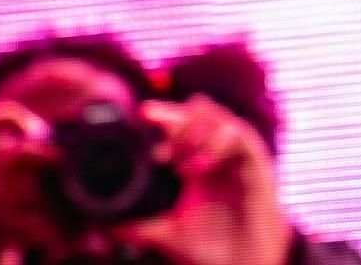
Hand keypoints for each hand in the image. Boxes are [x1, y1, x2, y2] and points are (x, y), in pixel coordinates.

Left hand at [112, 96, 291, 264]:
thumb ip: (139, 228)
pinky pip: (238, 135)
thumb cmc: (211, 248)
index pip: (181, 124)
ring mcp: (238, 156)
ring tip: (178, 166)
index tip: (142, 116)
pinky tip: (198, 169)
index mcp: (197, 162)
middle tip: (159, 155)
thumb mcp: (167, 235)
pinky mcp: (257, 162)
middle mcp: (218, 153)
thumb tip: (104, 225)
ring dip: (195, 134)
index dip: (163, 115)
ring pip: (219, 117)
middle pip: (199, 112)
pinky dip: (215, 145)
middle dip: (176, 122)